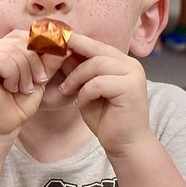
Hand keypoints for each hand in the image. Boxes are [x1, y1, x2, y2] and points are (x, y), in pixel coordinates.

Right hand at [0, 30, 64, 141]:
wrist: (0, 130)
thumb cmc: (16, 107)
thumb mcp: (37, 80)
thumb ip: (48, 62)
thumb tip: (65, 43)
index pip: (22, 35)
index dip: (38, 49)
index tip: (44, 73)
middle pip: (19, 40)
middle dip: (34, 62)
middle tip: (35, 83)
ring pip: (13, 50)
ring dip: (25, 72)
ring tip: (23, 88)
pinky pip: (4, 60)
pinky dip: (14, 76)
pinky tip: (11, 89)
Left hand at [57, 34, 151, 159]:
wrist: (124, 144)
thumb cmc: (106, 119)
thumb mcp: (85, 91)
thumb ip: (77, 72)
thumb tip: (61, 53)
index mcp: (122, 62)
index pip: (96, 45)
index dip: (75, 42)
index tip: (54, 41)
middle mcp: (131, 64)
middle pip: (96, 49)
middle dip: (71, 56)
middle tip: (52, 63)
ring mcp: (133, 75)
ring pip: (96, 64)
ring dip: (76, 78)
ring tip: (66, 91)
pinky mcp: (131, 88)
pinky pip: (98, 82)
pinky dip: (84, 92)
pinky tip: (80, 103)